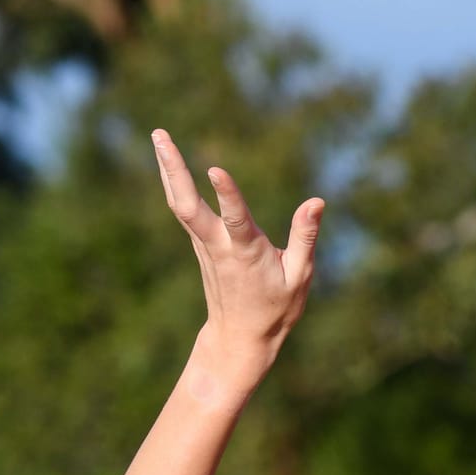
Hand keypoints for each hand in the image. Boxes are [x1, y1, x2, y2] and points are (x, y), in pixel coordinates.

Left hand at [151, 133, 323, 370]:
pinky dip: (174, 183)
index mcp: (245, 254)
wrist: (239, 339)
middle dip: (174, 169)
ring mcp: (203, 245)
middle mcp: (218, 246)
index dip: (226, 195)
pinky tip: (168, 162)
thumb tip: (316, 201)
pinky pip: (182, 210)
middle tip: (160, 135)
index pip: (234, 220)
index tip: (215, 169)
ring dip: (168, 170)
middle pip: (187, 206)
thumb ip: (305, 238)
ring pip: (179, 204)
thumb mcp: (300, 277)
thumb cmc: (275, 309)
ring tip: (159, 136)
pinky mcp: (200, 244)